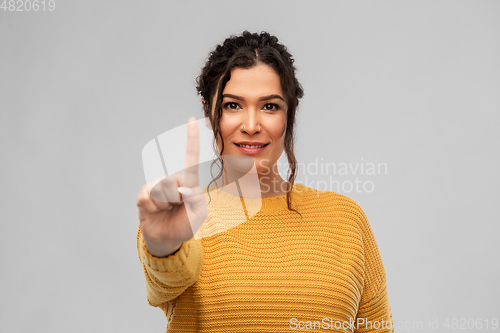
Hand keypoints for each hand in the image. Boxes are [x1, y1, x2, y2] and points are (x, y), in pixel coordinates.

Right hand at [136, 117, 207, 256]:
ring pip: (159, 188)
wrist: (166, 239)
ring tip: (166, 210)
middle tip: (176, 208)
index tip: (191, 120)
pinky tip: (155, 211)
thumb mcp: (198, 215)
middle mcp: (172, 180)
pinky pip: (147, 196)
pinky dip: (152, 208)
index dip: (191, 139)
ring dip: (163, 204)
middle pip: (172, 180)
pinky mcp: (144, 194)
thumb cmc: (185, 224)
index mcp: (189, 183)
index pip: (190, 158)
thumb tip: (183, 188)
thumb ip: (196, 201)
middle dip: (175, 198)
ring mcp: (157, 186)